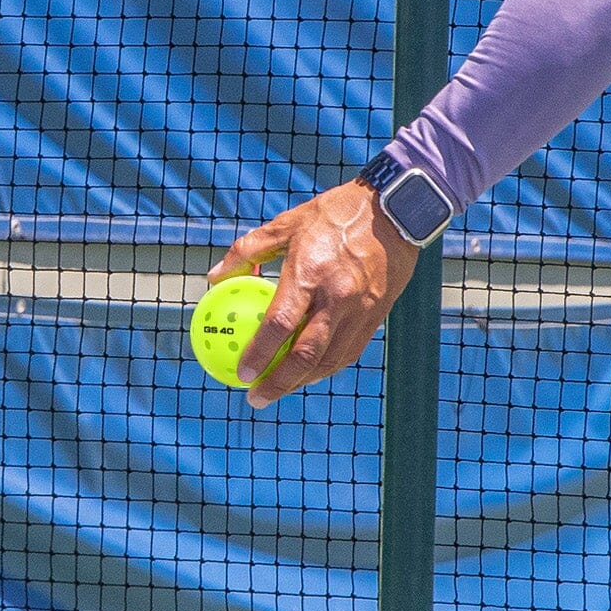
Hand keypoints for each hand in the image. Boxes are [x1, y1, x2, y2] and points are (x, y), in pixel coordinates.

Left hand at [206, 182, 418, 406]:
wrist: (394, 213)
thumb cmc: (333, 214)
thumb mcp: (286, 223)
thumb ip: (248, 251)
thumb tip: (216, 276)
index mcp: (310, 273)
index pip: (280, 324)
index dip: (259, 353)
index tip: (242, 372)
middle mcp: (337, 297)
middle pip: (306, 354)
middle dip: (279, 383)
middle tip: (255, 397)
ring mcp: (360, 310)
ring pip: (329, 360)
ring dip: (301, 381)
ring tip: (278, 390)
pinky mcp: (375, 316)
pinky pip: (347, 352)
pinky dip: (326, 367)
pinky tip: (308, 372)